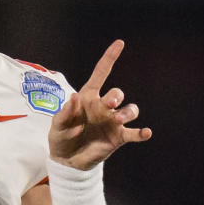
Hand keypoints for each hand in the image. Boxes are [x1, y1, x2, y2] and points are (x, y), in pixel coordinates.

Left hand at [48, 40, 151, 169]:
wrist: (67, 160)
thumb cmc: (61, 137)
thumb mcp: (57, 126)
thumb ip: (65, 113)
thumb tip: (73, 98)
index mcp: (88, 97)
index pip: (101, 74)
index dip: (110, 58)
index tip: (119, 43)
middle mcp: (104, 106)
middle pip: (117, 93)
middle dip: (116, 96)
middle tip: (110, 104)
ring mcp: (113, 121)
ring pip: (130, 110)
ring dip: (128, 112)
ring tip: (119, 119)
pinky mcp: (118, 137)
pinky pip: (134, 133)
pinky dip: (141, 133)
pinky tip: (146, 133)